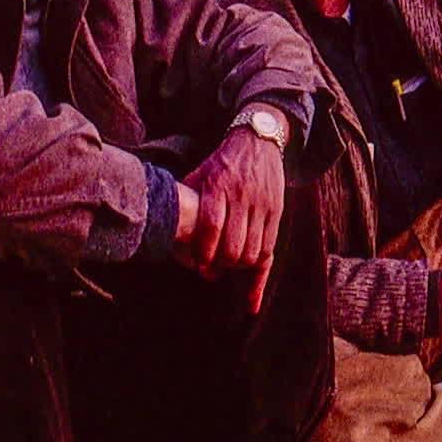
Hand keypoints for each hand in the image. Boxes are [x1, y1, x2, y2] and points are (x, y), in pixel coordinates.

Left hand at [181, 120, 286, 311]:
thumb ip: (187, 200)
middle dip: (221, 264)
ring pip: (253, 251)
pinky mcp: (276, 212)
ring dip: (238, 267)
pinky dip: (259, 277)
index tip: (199, 265)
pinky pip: (270, 250)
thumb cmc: (222, 163)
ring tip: (227, 267)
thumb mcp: (200, 173)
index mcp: (219, 185)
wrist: (258, 140)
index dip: (204, 251)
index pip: (212, 226)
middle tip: (210, 270)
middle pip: (234, 244)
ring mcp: (262, 205)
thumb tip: (165, 230)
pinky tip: (250, 300)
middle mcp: (243, 196)